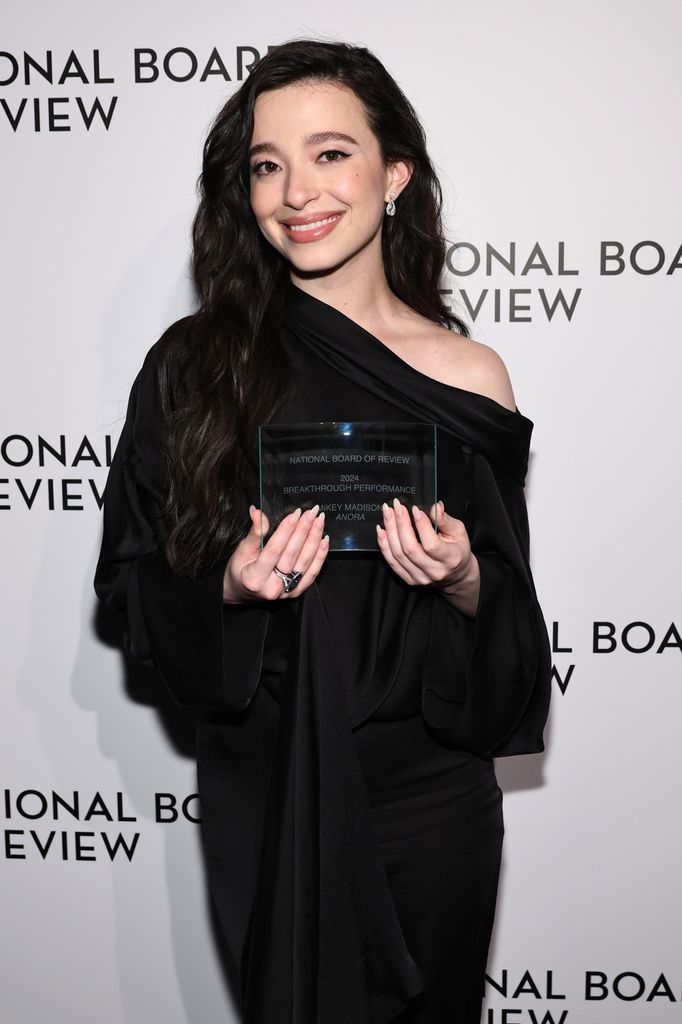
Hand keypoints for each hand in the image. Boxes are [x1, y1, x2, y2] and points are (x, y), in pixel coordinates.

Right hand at [223, 505, 328, 602]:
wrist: (242, 592)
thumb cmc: (240, 570)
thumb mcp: (241, 551)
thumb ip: (253, 533)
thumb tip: (257, 512)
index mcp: (255, 577)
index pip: (275, 550)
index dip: (286, 530)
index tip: (295, 514)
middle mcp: (272, 587)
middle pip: (292, 555)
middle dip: (304, 530)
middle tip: (311, 513)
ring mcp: (286, 591)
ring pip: (305, 562)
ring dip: (314, 539)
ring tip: (319, 521)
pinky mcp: (297, 592)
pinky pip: (313, 573)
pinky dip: (320, 556)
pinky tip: (324, 540)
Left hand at [376, 498, 479, 616]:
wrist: (456, 575)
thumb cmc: (458, 551)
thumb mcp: (459, 532)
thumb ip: (446, 520)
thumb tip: (435, 507)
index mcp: (450, 559)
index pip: (431, 544)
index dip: (421, 526)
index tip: (415, 509)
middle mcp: (434, 571)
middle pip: (410, 548)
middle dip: (400, 524)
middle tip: (396, 506)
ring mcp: (420, 577)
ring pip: (398, 555)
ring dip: (390, 531)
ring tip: (388, 513)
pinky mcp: (409, 579)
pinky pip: (392, 562)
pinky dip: (384, 545)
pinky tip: (381, 530)